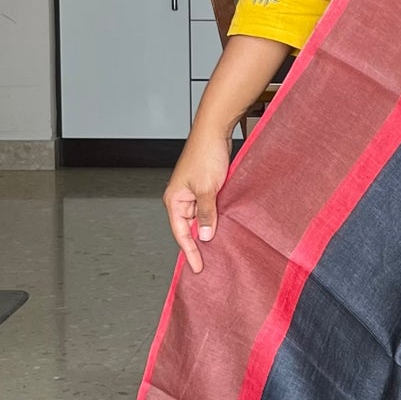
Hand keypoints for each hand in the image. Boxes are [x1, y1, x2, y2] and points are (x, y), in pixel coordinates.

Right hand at [164, 124, 232, 273]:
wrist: (214, 132)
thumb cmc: (205, 154)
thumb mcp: (207, 189)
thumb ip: (206, 214)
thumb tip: (206, 235)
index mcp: (175, 200)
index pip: (181, 233)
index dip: (190, 252)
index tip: (197, 267)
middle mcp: (181, 198)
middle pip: (189, 228)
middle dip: (199, 243)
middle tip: (210, 262)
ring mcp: (193, 193)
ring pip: (200, 218)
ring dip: (210, 229)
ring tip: (220, 247)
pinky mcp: (205, 188)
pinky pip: (209, 208)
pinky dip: (216, 217)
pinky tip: (225, 225)